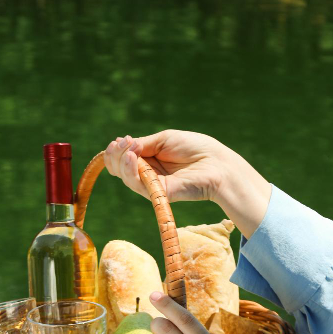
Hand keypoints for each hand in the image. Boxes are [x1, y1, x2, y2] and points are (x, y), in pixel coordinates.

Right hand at [103, 131, 271, 237]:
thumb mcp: (164, 139)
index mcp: (151, 158)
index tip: (122, 140)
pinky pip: (137, 185)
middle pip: (120, 168)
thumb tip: (124, 146)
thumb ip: (143, 144)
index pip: (125, 157)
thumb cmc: (195, 148)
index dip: (119, 150)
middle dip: (116, 155)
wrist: (216, 164)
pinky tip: (131, 158)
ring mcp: (153, 185)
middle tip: (121, 144)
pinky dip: (130, 170)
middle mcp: (149, 173)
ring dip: (121, 161)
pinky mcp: (158, 194)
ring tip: (126, 150)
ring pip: (126, 177)